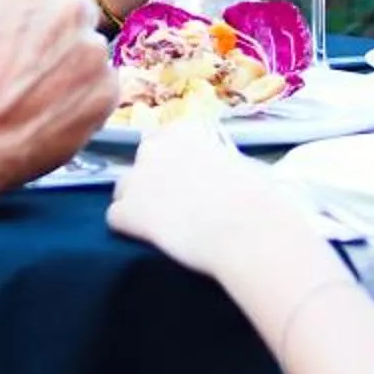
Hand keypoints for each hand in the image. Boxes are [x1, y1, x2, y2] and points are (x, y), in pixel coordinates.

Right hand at [0, 0, 115, 187]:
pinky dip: (86, 94)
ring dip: (76, 63)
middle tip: (37, 60)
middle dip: (64, 30)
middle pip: (79, 10)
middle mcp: (70, 8)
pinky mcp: (108, 87)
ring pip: (92, 48)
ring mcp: (94, 48)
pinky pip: (102, 83)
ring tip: (43, 90)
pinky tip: (57, 108)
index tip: (38, 20)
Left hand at [107, 120, 310, 279]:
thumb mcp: (241, 166)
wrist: (248, 230)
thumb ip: (218, 163)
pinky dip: (128, 230)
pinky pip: (115, 218)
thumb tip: (219, 173)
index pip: (165, 138)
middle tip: (174, 204)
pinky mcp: (128, 211)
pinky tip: (149, 241)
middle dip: (153, 179)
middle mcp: (157, 147)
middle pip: (142, 160)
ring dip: (136, 203)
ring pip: (122, 188)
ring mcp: (138, 177)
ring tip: (160, 226)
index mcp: (186, 132)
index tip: (186, 178)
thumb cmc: (259, 199)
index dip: (173, 161)